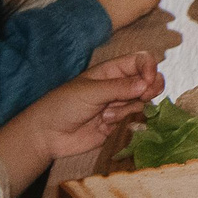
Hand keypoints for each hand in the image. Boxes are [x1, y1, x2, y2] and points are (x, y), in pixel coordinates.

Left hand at [0, 53, 163, 191]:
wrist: (46, 135)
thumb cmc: (64, 105)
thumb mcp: (91, 92)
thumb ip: (119, 88)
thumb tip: (147, 84)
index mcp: (112, 71)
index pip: (141, 61)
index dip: (150, 68)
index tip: (148, 81)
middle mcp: (119, 85)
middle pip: (148, 80)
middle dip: (151, 87)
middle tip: (145, 97)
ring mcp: (119, 104)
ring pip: (142, 101)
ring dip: (130, 107)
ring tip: (108, 115)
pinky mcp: (117, 123)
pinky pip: (133, 119)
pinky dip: (125, 121)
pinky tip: (106, 124)